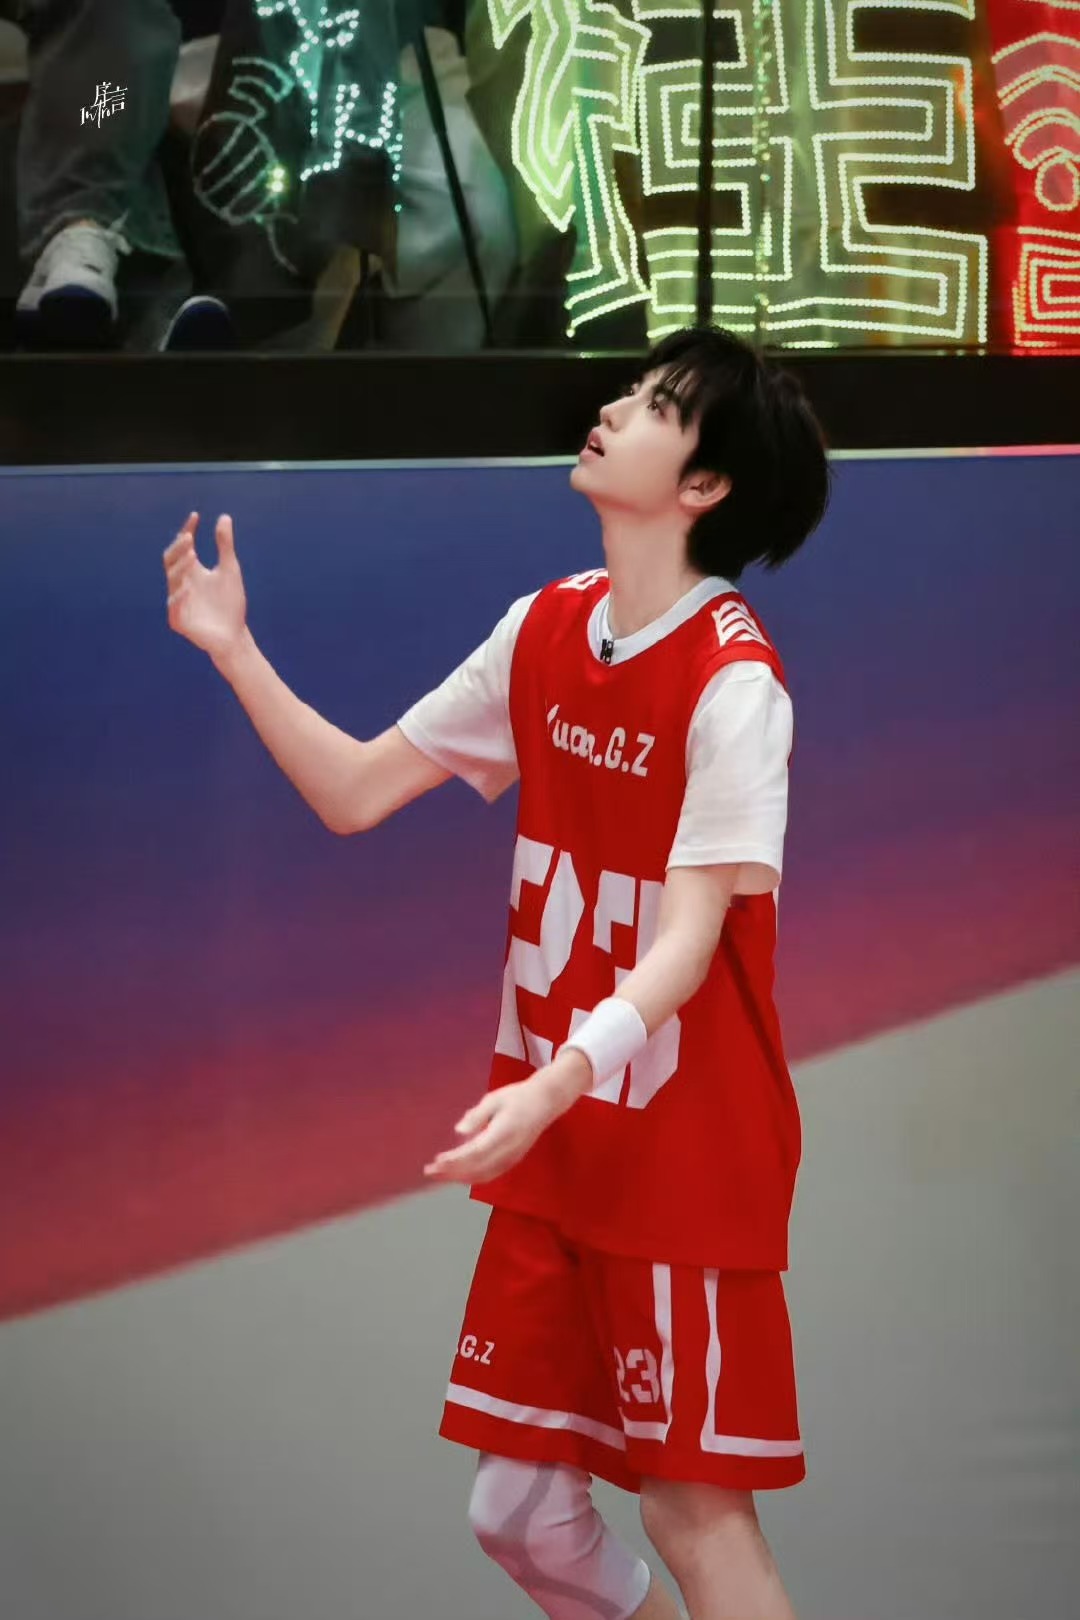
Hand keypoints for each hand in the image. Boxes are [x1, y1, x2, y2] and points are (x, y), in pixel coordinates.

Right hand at [164, 512, 247, 666]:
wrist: (235, 635)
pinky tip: (187, 588)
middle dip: (178, 549)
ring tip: (191, 555)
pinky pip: (174, 608)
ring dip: (180, 567)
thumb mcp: (229, 570)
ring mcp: (178, 602)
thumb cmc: (230, 604)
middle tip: (189, 537)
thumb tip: (224, 517)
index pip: (184, 547)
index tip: (195, 517)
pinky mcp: (179, 621)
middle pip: (171, 560)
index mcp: (192, 570)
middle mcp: (181, 583)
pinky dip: (179, 597)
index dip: (187, 531)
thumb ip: (225, 545)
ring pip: (172, 580)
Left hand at [424, 1064, 580, 1184]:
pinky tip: (459, 1175)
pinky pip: (490, 1174)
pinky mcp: (513, 1160)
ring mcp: (512, 1158)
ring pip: (483, 1175)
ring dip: (460, 1177)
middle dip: (451, 1173)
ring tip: (439, 1175)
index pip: (475, 1153)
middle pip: (477, 1168)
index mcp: (503, 1133)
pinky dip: (472, 1177)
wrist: (546, 1101)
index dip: (455, 1161)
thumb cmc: (519, 1096)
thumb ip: (477, 1116)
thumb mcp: (495, 1099)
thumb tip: (459, 1131)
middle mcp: (508, 1150)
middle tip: (429, 1171)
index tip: (437, 1162)